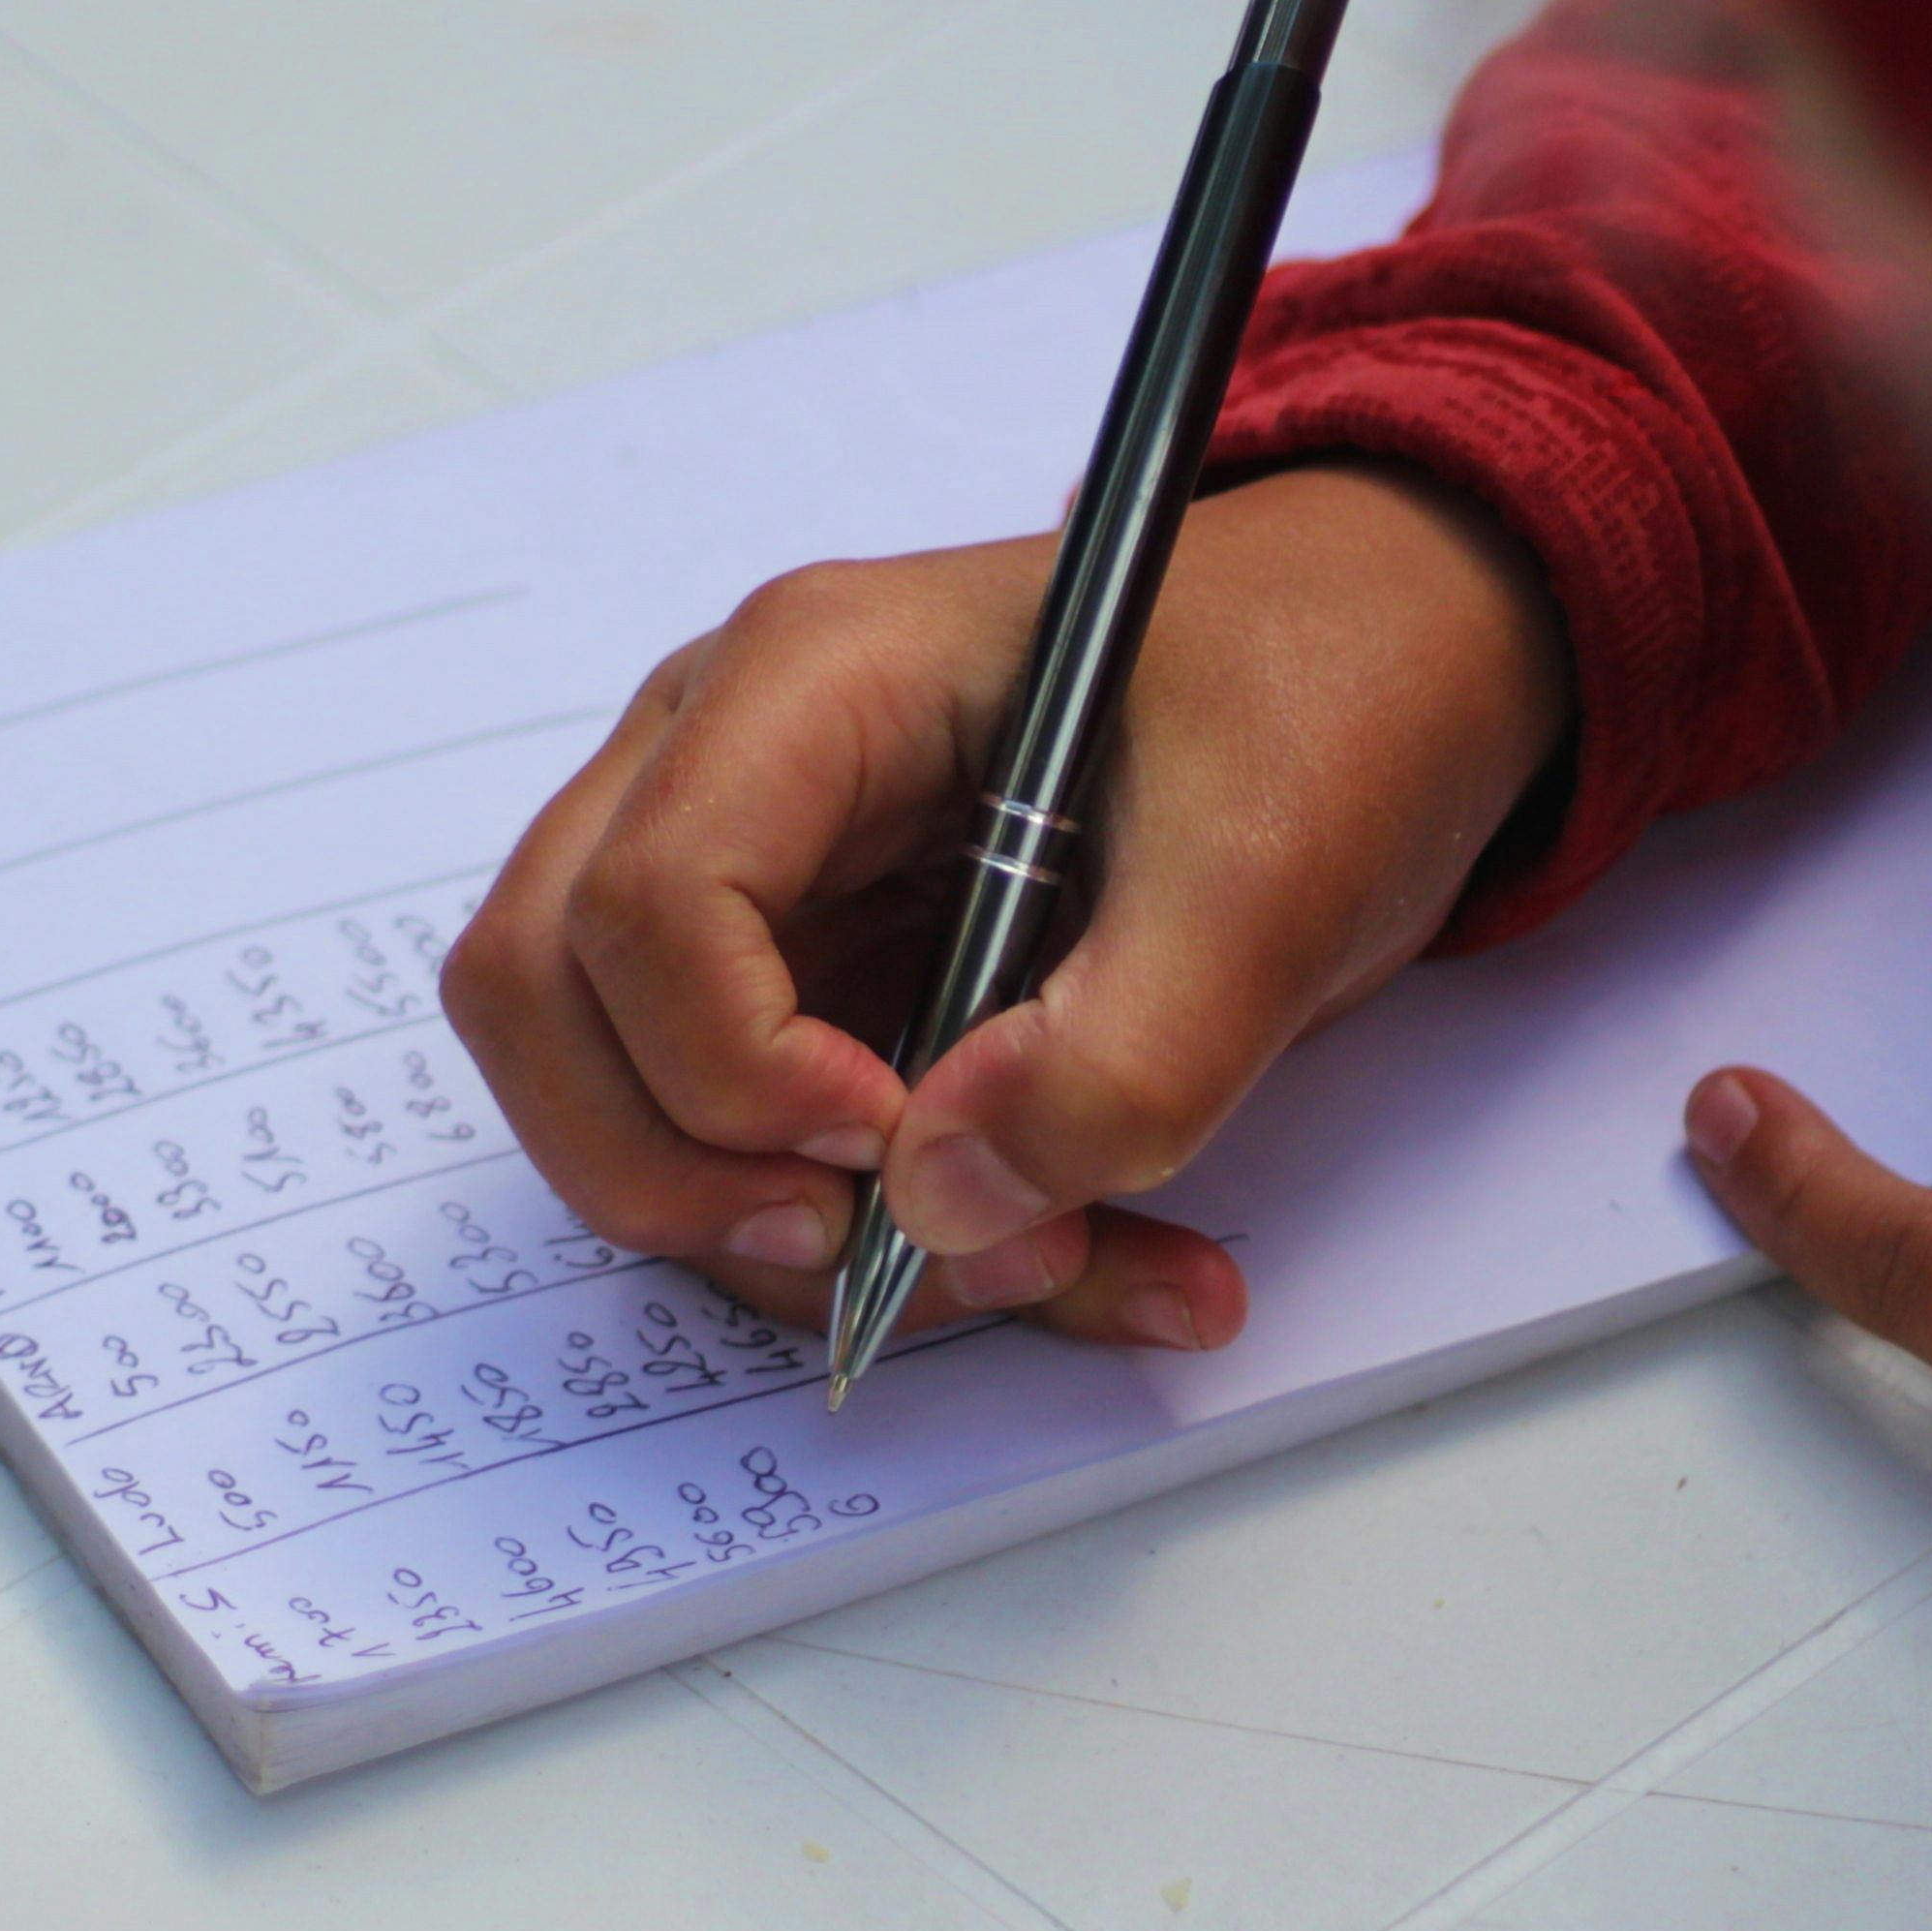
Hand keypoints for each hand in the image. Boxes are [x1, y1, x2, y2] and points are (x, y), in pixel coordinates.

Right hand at [445, 464, 1571, 1345]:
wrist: (1386, 665)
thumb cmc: (1320, 696)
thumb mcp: (1280, 868)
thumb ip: (1132, 1050)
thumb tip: (951, 1201)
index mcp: (814, 680)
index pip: (639, 900)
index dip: (732, 1068)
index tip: (898, 1146)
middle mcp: (731, 769)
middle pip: (545, 1000)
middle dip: (677, 1176)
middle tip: (870, 1257)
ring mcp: (754, 881)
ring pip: (630, 1104)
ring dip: (803, 1245)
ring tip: (1057, 1265)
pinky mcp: (813, 983)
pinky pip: (772, 1154)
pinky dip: (908, 1250)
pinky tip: (1095, 1265)